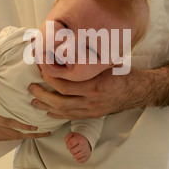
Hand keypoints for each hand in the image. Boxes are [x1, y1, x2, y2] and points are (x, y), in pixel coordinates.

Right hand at [0, 75, 49, 142]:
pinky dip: (17, 136)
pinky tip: (27, 133)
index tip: (36, 127)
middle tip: (46, 133)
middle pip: (13, 134)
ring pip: (11, 138)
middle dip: (30, 134)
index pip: (9, 123)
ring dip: (26, 136)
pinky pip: (5, 138)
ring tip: (41, 134)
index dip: (23, 126)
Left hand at [29, 68, 149, 119]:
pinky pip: (71, 117)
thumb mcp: (106, 63)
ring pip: (63, 111)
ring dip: (46, 106)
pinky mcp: (92, 115)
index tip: (41, 70)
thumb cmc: (122, 73)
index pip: (64, 85)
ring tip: (33, 100)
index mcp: (94, 85)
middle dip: (42, 95)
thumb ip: (88, 60)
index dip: (49, 79)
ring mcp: (91, 110)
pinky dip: (57, 115)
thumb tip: (67, 50)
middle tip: (31, 87)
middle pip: (60, 101)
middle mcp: (91, 100)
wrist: (137, 91)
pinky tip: (48, 112)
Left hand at [65, 132, 91, 162]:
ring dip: (74, 154)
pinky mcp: (87, 156)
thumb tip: (66, 142)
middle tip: (74, 148)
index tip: (69, 145)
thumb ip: (68, 137)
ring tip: (76, 151)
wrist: (88, 141)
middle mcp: (83, 145)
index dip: (68, 145)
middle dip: (71, 150)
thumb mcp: (73, 135)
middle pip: (72, 151)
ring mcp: (86, 151)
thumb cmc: (79, 139)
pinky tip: (79, 154)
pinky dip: (78, 159)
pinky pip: (80, 161)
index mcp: (80, 139)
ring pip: (75, 157)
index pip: (71, 144)